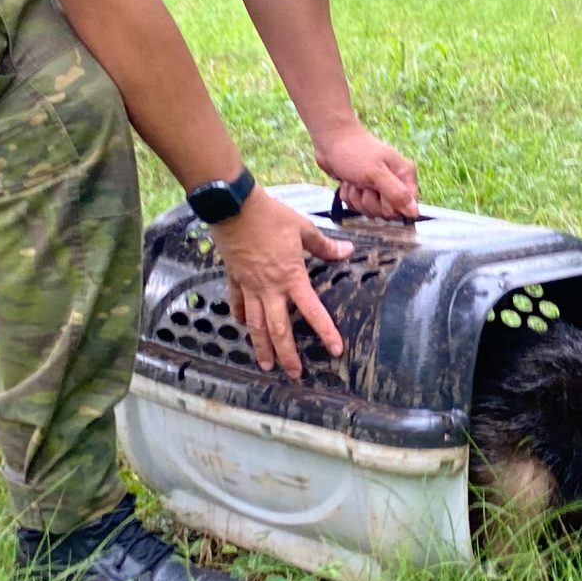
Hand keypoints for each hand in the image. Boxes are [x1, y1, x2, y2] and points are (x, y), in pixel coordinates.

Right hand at [208, 188, 352, 377]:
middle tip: (294, 374)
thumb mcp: (303, 228)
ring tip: (266, 364)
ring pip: (255, 324)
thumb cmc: (270, 215)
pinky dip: (240, 318)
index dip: (325, 332)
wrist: (233, 207)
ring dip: (261, 346)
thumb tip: (347, 252)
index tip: (335, 350)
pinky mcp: (234, 278)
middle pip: (278, 329)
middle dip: (287, 354)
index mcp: (291, 277)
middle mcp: (269, 288)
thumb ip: (325, 246)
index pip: (312, 311)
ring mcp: (249, 286)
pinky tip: (242, 327)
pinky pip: (237, 304)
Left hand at [315, 124, 419, 219]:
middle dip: (370, 201)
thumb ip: (396, 194)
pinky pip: (357, 207)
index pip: (407, 206)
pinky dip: (349, 196)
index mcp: (404, 175)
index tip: (379, 194)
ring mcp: (378, 188)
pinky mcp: (364, 192)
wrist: (331, 140)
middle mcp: (395, 183)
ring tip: (354, 181)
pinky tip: (347, 183)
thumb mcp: (376, 173)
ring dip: (357, 198)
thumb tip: (414, 213)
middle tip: (363, 184)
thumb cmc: (354, 152)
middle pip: (387, 212)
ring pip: (370, 210)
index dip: (391, 206)